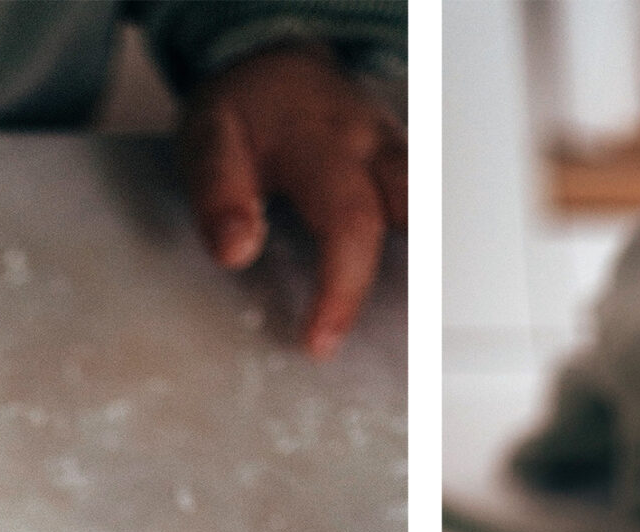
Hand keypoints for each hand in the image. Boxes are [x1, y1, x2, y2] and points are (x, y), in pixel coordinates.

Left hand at [181, 44, 405, 358]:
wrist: (278, 69)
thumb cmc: (247, 113)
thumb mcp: (209, 139)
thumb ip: (219, 194)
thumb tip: (236, 251)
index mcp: (325, 144)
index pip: (350, 223)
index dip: (341, 290)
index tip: (319, 343)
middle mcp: (374, 149)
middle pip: (412, 220)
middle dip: (405, 288)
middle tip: (389, 354)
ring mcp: (398, 160)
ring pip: (429, 218)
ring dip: (425, 277)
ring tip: (414, 341)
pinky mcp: (407, 174)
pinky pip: (425, 218)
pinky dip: (422, 262)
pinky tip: (413, 310)